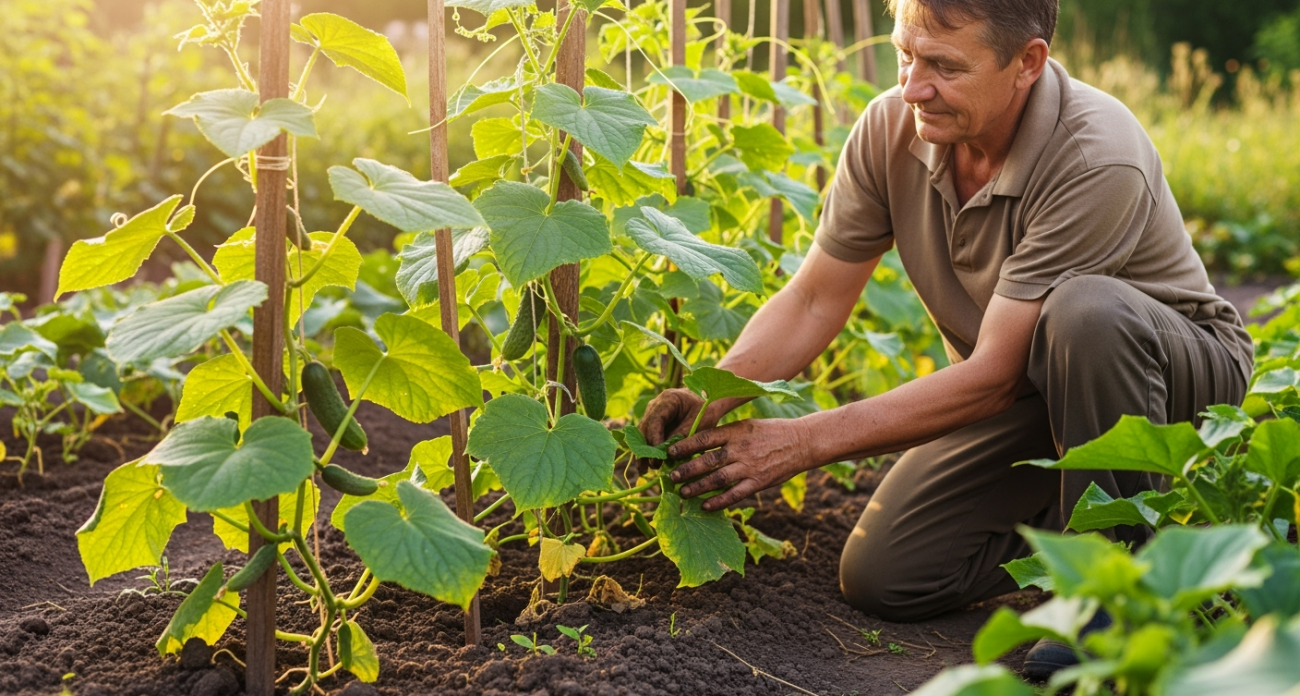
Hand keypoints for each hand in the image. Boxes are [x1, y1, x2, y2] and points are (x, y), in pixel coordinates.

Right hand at [638, 388, 709, 467]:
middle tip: (648, 467)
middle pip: (645, 428)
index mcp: (668, 399)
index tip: (657, 457)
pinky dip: (647, 451)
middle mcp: (656, 405)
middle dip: (645, 448)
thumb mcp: (700, 423)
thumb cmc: (706, 411)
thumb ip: (684, 436)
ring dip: (643, 452)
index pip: (655, 420)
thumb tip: (668, 454)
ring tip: (643, 470)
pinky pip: (647, 438)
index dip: (654, 439)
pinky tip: (646, 467)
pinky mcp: (654, 424)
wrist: (708, 403)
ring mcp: (652, 414)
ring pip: (642, 434)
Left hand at [667, 418, 814, 510]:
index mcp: (735, 432)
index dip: (685, 446)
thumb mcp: (746, 425)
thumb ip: (726, 434)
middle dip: (687, 469)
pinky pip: (735, 494)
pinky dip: (719, 502)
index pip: (705, 438)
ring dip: (698, 487)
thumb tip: (700, 442)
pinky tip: (705, 506)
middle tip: (670, 476)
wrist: (801, 442)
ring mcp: (749, 467)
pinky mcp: (758, 482)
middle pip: (708, 460)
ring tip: (683, 493)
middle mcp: (740, 449)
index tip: (670, 452)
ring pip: (718, 479)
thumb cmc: (771, 431)